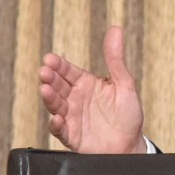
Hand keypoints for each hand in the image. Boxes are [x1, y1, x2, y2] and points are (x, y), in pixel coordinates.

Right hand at [39, 25, 146, 153]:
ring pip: (56, 105)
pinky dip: (57, 124)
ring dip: (49, 98)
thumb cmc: (128, 115)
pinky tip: (57, 118)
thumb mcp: (124, 83)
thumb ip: (116, 59)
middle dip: (50, 79)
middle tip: (44, 72)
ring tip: (45, 90)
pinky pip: (61, 130)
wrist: (130, 145)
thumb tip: (116, 29)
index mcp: (86, 84)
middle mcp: (75, 99)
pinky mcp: (72, 136)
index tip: (50, 58)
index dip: (59, 65)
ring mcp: (72, 117)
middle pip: (58, 86)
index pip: (68, 71)